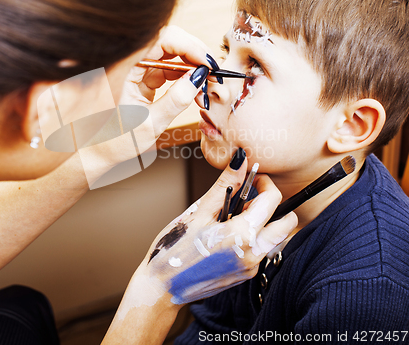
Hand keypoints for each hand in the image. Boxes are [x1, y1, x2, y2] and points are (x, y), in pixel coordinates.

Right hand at [116, 151, 297, 316]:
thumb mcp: (199, 212)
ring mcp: (251, 268)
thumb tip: (241, 161)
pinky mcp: (246, 275)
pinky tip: (228, 231)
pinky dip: (254, 235)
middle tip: (249, 196)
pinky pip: (262, 249)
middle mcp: (253, 254)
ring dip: (265, 221)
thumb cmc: (174, 250)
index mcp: (241, 235)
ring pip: (275, 237)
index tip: (253, 177)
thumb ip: (225, 185)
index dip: (265, 182)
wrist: (162, 287)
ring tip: (235, 215)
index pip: (272, 200)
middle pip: (286, 222)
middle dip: (273, 204)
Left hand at [119, 25, 214, 135]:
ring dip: (192, 69)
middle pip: (168, 43)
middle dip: (194, 56)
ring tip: (206, 89)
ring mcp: (135, 69)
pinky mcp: (141, 79)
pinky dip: (184, 79)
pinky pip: (167, 71)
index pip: (161, 39)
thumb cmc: (114, 141)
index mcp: (123, 66)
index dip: (188, 46)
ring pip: (170, 57)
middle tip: (213, 74)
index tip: (207, 63)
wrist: (95, 153)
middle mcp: (128, 62)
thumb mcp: (150, 123)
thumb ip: (176, 100)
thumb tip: (200, 77)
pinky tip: (195, 92)